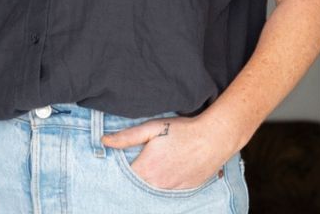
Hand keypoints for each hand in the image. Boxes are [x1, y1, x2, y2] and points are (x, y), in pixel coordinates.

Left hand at [99, 114, 234, 189]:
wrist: (214, 138)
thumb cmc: (183, 130)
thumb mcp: (152, 128)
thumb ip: (127, 137)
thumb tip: (104, 141)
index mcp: (146, 168)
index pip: (123, 178)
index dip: (119, 172)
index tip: (119, 165)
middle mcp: (157, 183)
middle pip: (137, 187)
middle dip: (134, 179)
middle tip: (140, 164)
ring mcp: (172, 189)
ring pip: (153, 190)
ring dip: (150, 182)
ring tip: (154, 167)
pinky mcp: (185, 190)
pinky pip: (168, 192)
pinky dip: (164, 184)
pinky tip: (168, 172)